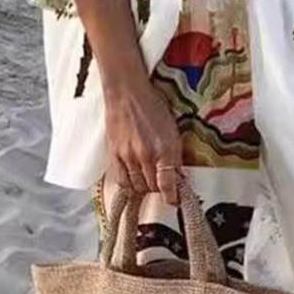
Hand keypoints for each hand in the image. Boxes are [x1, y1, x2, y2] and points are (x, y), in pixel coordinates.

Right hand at [104, 82, 182, 204]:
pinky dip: (129, 184)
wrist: (127, 92)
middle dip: (159, 188)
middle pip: (153, 187)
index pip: (168, 184)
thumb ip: (175, 154)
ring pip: (137, 186)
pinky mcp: (114, 155)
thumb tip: (178, 174)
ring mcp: (128, 156)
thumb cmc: (152, 106)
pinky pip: (121, 180)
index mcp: (164, 149)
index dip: (172, 197)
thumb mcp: (172, 129)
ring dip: (144, 187)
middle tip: (162, 183)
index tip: (174, 201)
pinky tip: (133, 179)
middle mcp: (146, 156)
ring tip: (148, 179)